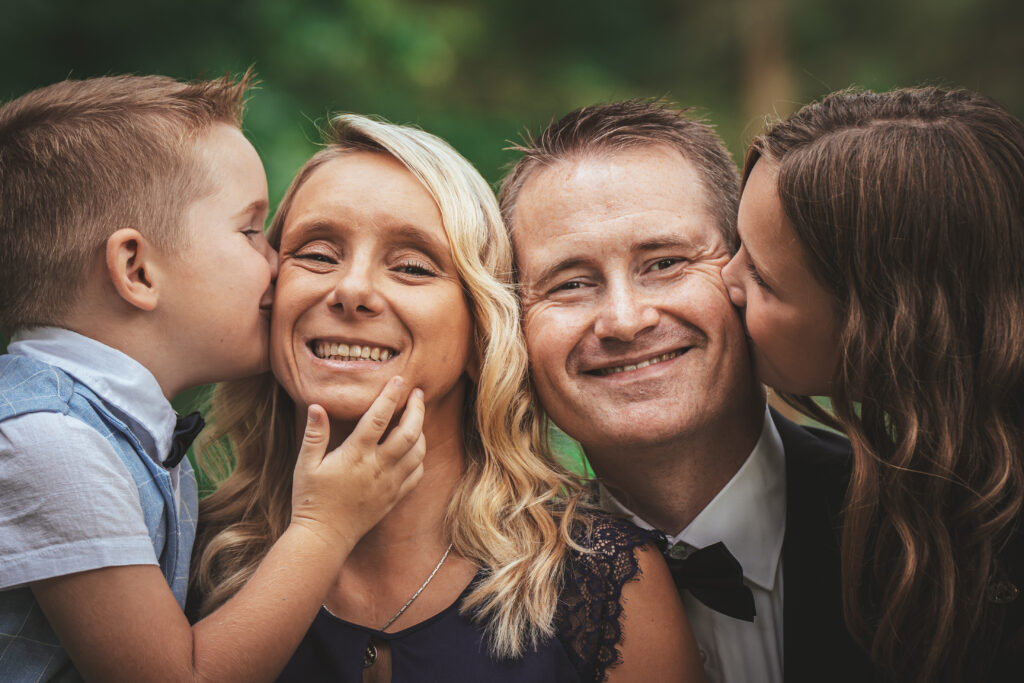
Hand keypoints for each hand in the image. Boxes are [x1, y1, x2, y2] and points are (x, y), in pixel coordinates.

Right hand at [289, 376, 425, 549]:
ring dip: (422, 431)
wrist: (324, 538)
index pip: (377, 418)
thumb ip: (314, 434)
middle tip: (418, 393)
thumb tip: (317, 405)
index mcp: (355, 455)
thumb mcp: (305, 465)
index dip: (390, 396)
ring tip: (417, 417)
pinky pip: (417, 473)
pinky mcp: (395, 497)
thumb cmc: (310, 499)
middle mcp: (377, 467)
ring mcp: (389, 483)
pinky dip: (421, 456)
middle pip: (408, 432)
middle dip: (417, 409)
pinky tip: (415, 447)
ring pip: (418, 452)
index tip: (399, 380)